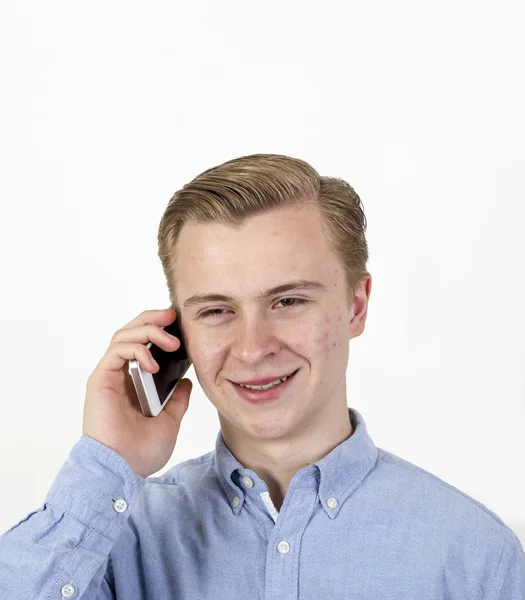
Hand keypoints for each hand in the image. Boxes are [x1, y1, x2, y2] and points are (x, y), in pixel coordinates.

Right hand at [82, 308, 191, 477]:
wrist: (123, 470)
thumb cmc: (140, 452)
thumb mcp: (170, 421)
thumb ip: (177, 400)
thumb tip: (185, 382)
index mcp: (133, 383)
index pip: (143, 345)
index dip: (158, 330)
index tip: (179, 325)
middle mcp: (119, 376)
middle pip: (131, 333)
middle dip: (152, 320)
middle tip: (172, 316)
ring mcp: (109, 376)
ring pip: (123, 336)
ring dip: (148, 331)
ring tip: (171, 341)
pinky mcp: (101, 379)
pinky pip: (117, 350)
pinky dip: (137, 350)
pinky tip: (153, 363)